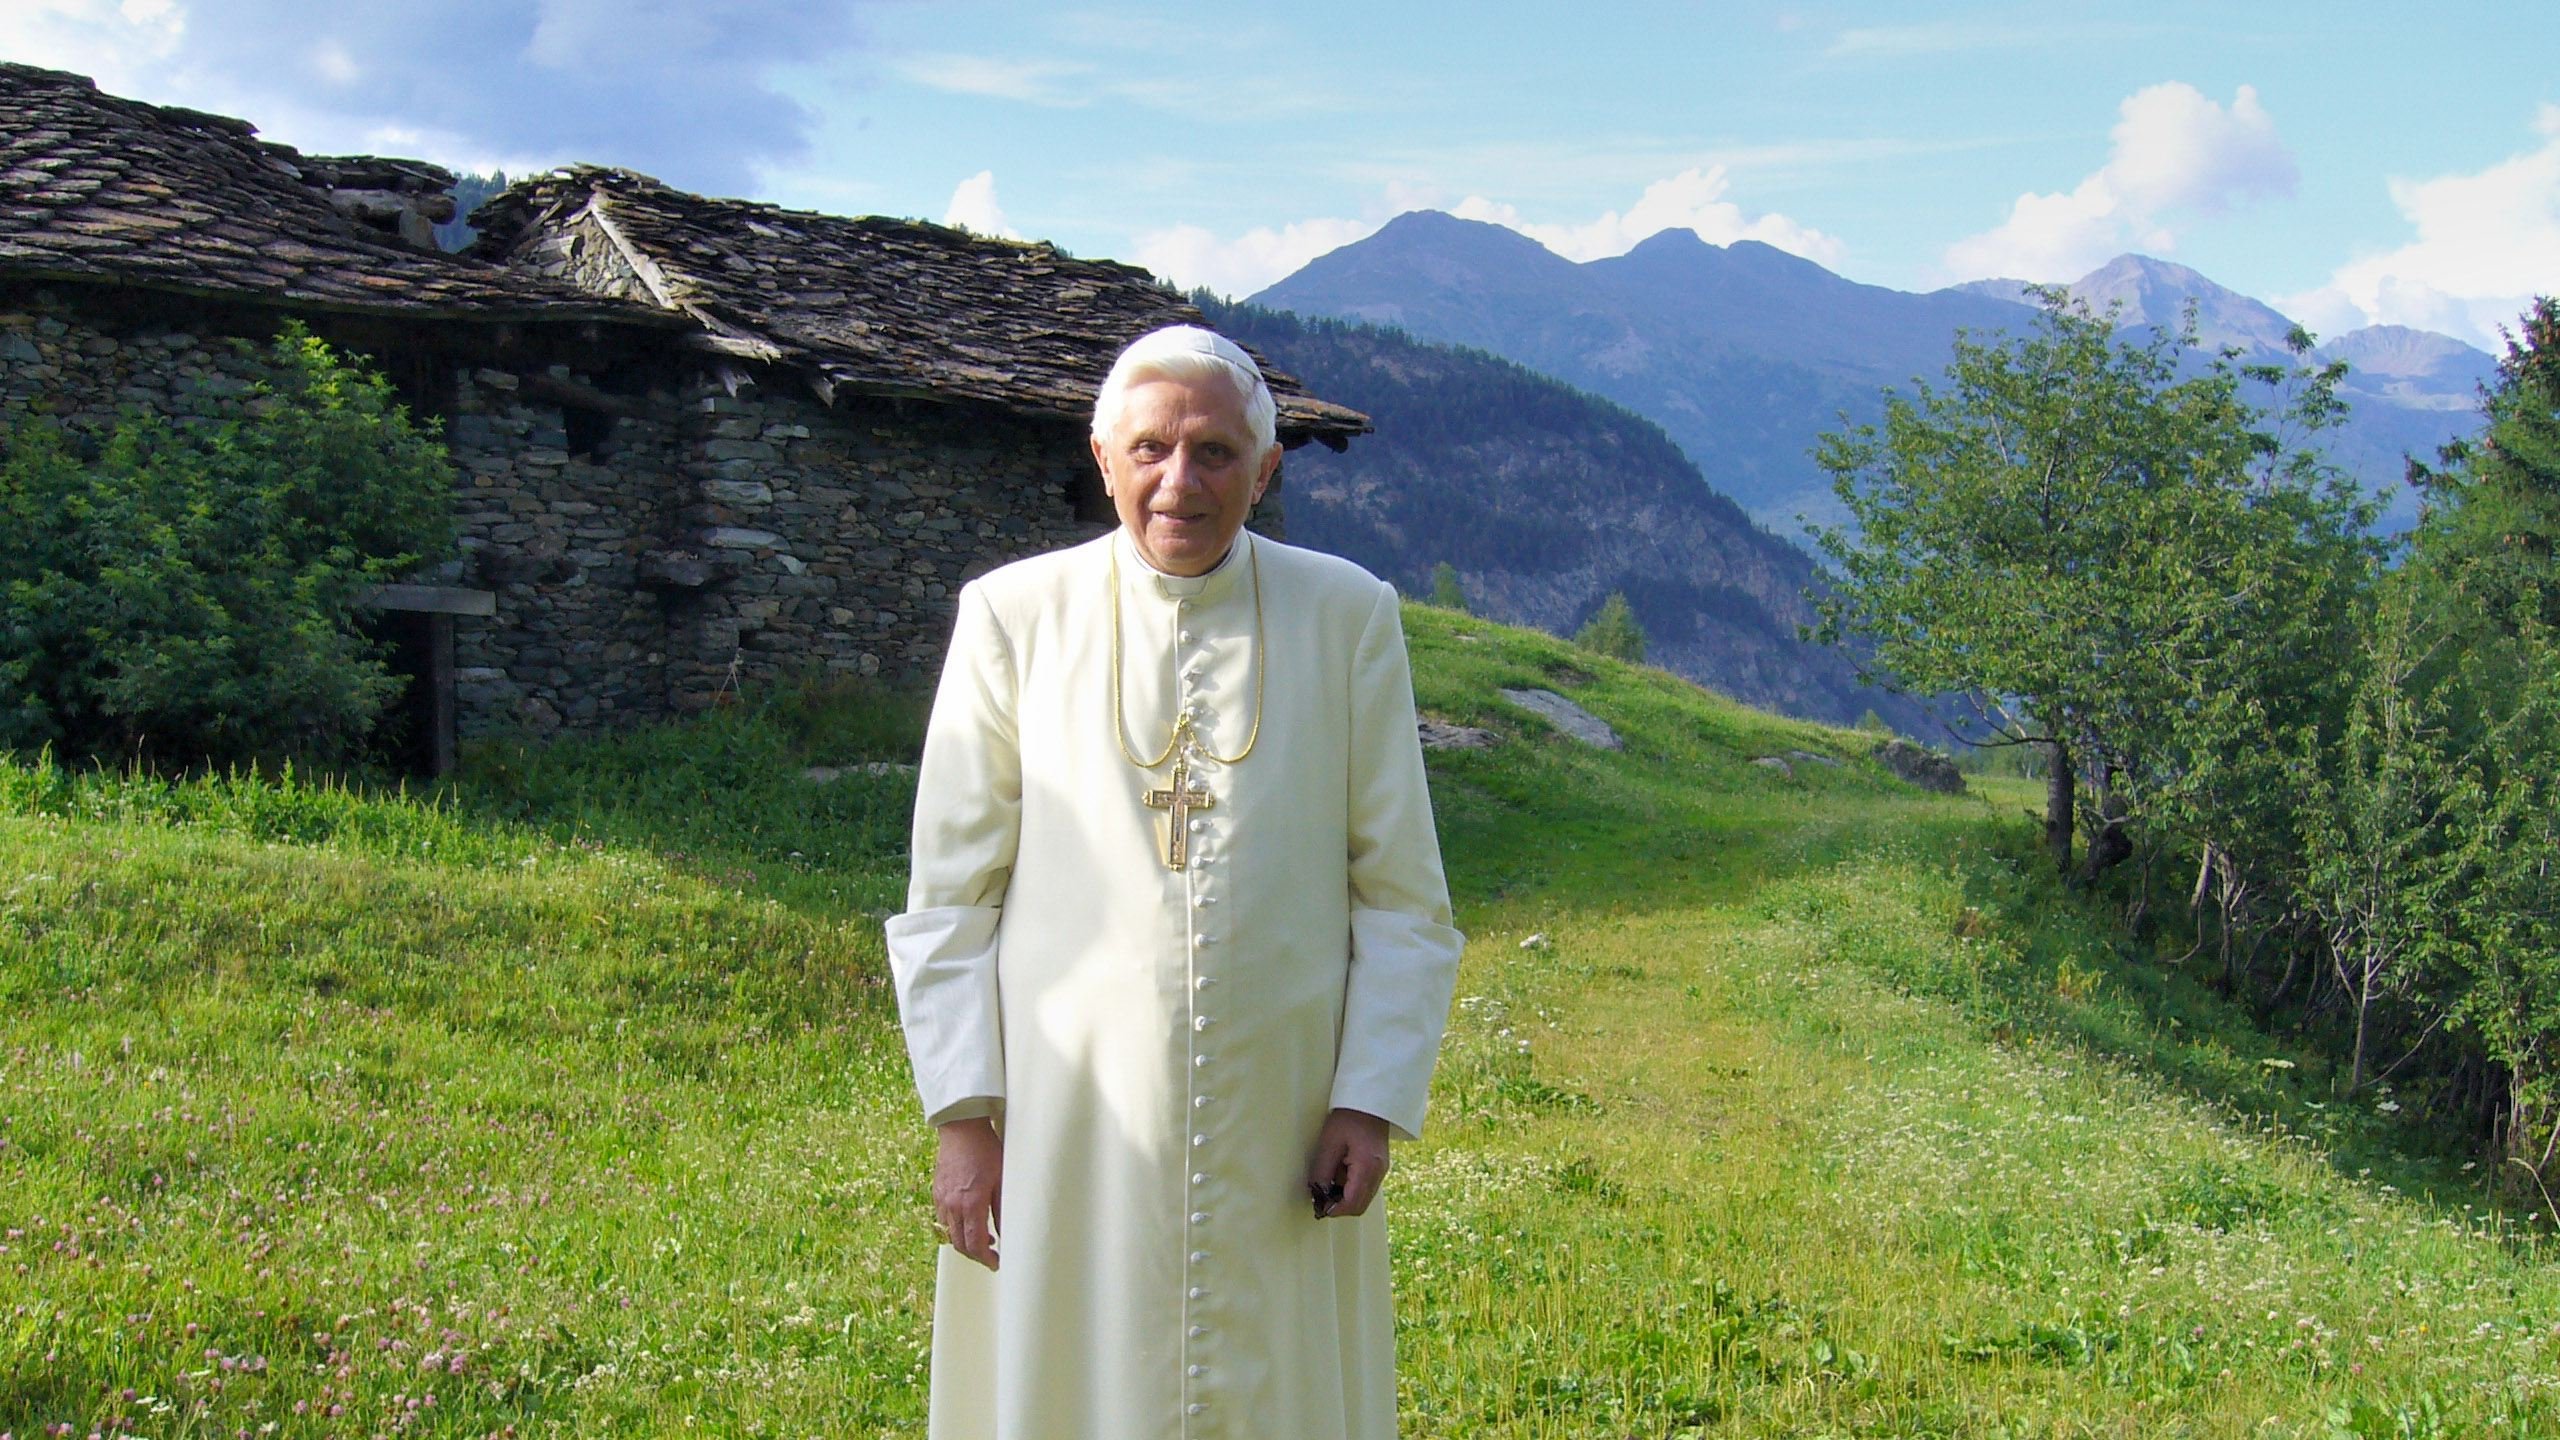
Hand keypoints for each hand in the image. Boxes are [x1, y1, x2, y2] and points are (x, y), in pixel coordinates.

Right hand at [933, 1117, 1002, 1269]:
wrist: (962, 1128)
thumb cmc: (985, 1150)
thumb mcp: (1002, 1179)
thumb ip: (1002, 1209)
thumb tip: (1008, 1233)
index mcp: (970, 1204)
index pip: (975, 1244)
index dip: (986, 1258)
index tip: (997, 1263)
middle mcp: (952, 1206)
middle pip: (960, 1244)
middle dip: (976, 1255)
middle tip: (991, 1256)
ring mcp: (942, 1200)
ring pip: (949, 1234)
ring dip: (965, 1242)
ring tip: (984, 1239)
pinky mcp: (937, 1193)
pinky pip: (943, 1220)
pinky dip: (955, 1228)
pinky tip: (969, 1220)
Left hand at [1305, 1107, 1390, 1218]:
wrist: (1370, 1102)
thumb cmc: (1349, 1117)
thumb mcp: (1329, 1143)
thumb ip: (1322, 1171)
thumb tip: (1316, 1193)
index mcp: (1367, 1168)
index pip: (1352, 1203)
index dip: (1334, 1210)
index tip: (1320, 1207)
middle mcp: (1378, 1173)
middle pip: (1360, 1206)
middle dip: (1340, 1207)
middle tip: (1321, 1198)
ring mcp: (1381, 1171)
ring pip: (1363, 1198)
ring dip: (1345, 1197)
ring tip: (1329, 1181)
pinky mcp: (1379, 1167)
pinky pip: (1365, 1187)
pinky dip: (1351, 1188)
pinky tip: (1339, 1174)